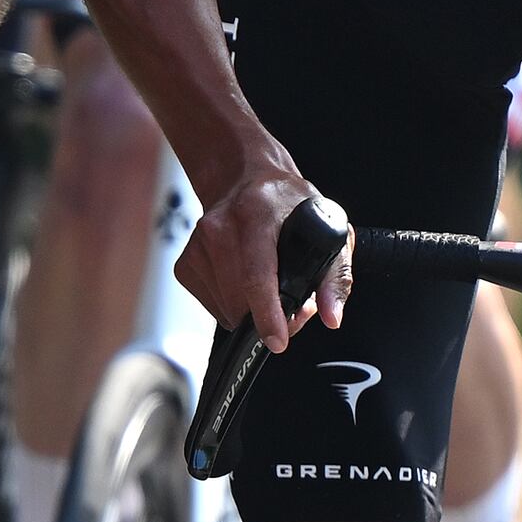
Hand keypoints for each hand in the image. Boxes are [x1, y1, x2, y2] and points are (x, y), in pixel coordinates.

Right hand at [176, 154, 347, 345]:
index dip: (267, 314)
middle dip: (268, 316)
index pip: (256, 274)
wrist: (244, 180)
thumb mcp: (326, 227)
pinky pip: (212, 306)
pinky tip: (244, 282)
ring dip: (250, 311)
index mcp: (256, 214)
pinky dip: (232, 305)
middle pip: (240, 300)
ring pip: (226, 309)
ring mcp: (197, 244)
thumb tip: (331, 316)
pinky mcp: (186, 262)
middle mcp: (219, 227)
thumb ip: (335, 275)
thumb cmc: (288, 205)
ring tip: (269, 288)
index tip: (277, 341)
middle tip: (290, 305)